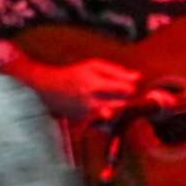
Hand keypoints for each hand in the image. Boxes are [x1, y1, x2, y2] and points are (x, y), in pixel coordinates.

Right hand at [9, 55, 140, 122]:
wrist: (47, 85)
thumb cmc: (72, 72)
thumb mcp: (93, 65)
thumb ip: (116, 71)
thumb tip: (138, 76)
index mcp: (95, 84)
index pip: (126, 90)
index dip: (131, 88)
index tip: (129, 86)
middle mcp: (92, 100)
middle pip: (122, 103)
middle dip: (125, 99)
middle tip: (121, 93)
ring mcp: (87, 112)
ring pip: (113, 113)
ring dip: (115, 106)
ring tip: (109, 99)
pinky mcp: (83, 119)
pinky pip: (101, 119)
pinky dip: (103, 113)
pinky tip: (95, 106)